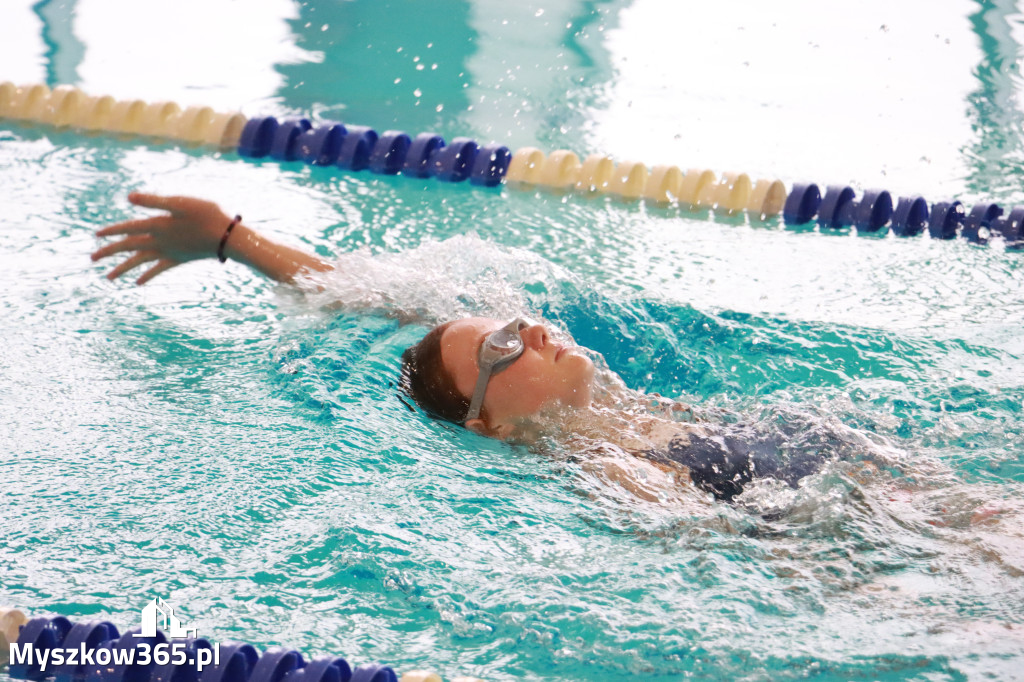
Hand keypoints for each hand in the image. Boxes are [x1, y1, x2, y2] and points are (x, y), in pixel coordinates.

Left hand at [91, 193, 233, 284]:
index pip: (128, 228)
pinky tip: (138, 283)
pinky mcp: (178, 259)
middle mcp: (159, 241)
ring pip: (140, 262)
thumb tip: (129, 197)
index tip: (96, 235)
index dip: (111, 231)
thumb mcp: (180, 203)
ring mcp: (168, 252)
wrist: (226, 237)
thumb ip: (154, 201)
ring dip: (123, 268)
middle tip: (92, 259)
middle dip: (109, 252)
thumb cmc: (206, 214)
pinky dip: (147, 275)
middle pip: (129, 247)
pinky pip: (158, 269)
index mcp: (157, 225)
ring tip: (108, 277)